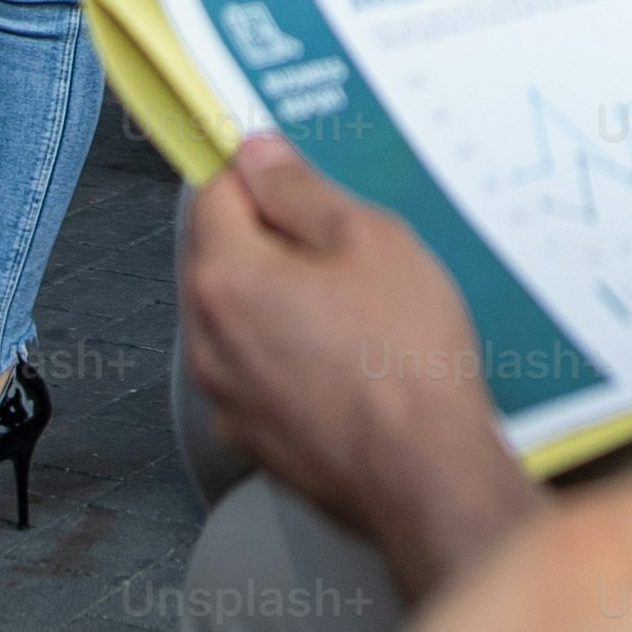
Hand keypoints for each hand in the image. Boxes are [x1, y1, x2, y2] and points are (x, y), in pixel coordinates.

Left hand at [181, 132, 535, 593]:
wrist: (426, 476)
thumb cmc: (405, 356)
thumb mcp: (370, 239)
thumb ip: (301, 189)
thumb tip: (257, 154)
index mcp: (225, 278)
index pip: (214, 193)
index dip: (259, 175)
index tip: (298, 178)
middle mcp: (206, 341)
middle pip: (219, 258)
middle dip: (268, 240)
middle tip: (341, 245)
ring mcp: (225, 399)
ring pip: (235, 320)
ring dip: (276, 301)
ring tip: (352, 307)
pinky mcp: (252, 441)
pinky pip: (254, 375)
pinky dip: (285, 357)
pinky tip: (344, 361)